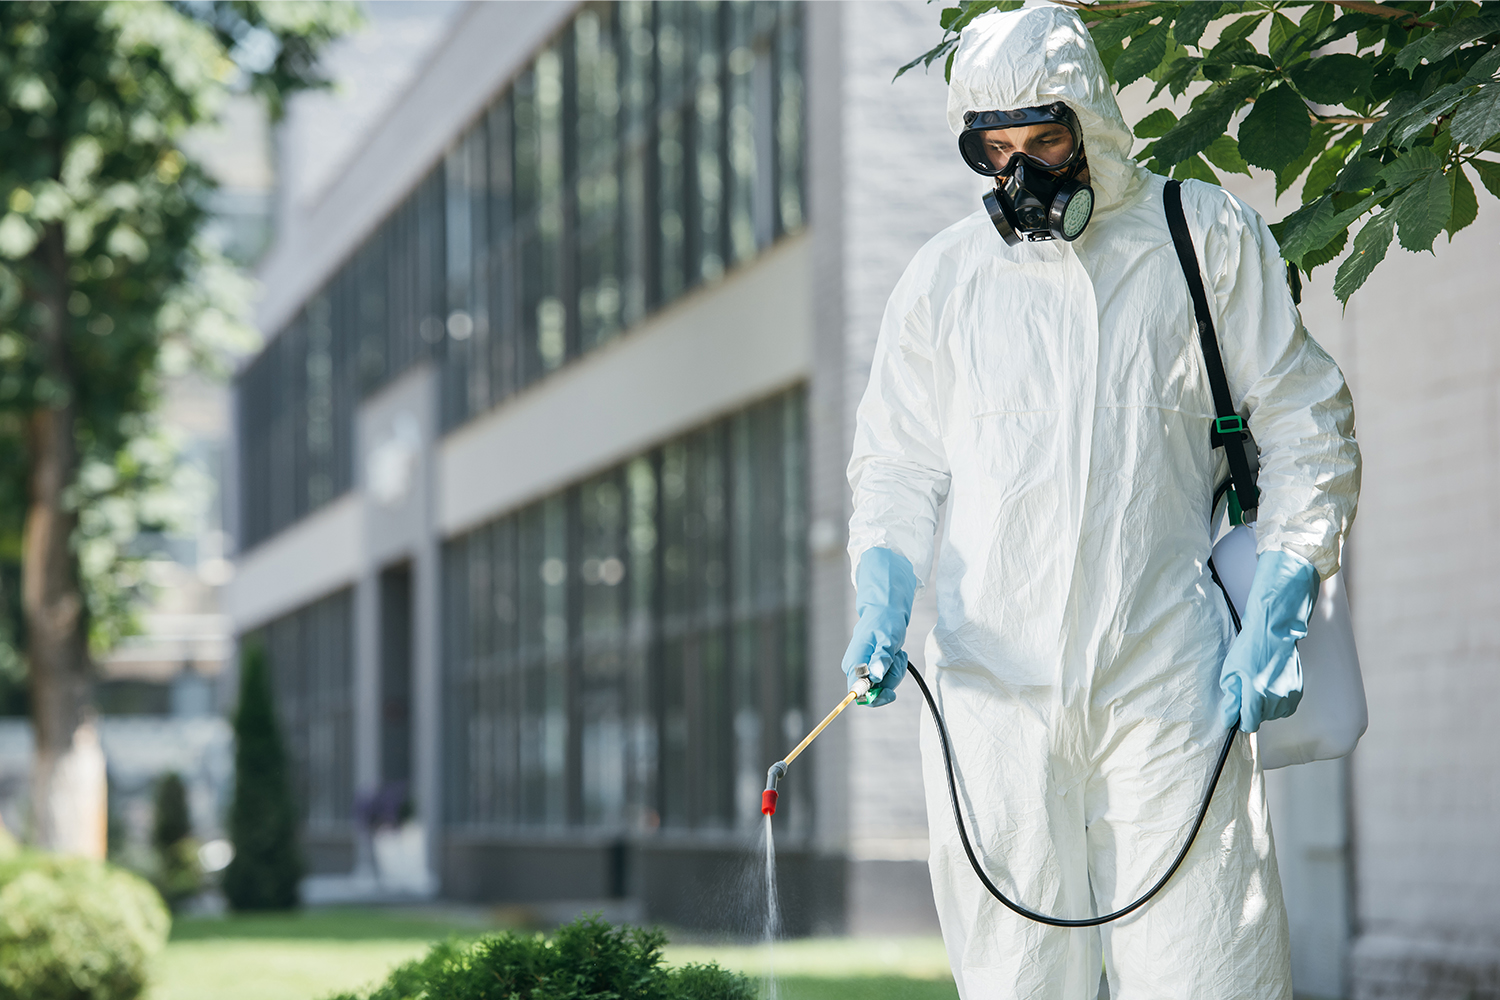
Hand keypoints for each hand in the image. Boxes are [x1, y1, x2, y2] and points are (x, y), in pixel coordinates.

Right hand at [842, 548, 919, 706]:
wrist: (884, 610)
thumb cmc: (886, 622)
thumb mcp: (888, 640)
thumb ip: (882, 658)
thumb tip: (877, 677)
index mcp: (854, 663)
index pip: (858, 694)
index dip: (874, 698)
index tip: (891, 692)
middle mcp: (854, 668)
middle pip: (873, 691)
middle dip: (890, 679)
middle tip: (898, 659)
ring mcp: (861, 668)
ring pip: (881, 684)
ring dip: (894, 671)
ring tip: (897, 653)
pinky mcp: (869, 667)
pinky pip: (883, 678)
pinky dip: (893, 668)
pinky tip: (894, 654)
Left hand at [1218, 549, 1319, 732]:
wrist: (1275, 632)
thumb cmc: (1250, 648)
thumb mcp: (1231, 672)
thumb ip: (1231, 698)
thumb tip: (1230, 719)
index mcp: (1256, 693)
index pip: (1248, 724)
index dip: (1240, 719)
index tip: (1237, 711)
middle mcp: (1275, 698)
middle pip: (1260, 719)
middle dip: (1251, 708)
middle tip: (1248, 686)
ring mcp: (1289, 695)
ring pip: (1273, 714)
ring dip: (1265, 705)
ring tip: (1260, 682)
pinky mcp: (1297, 691)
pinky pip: (1284, 707)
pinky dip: (1276, 700)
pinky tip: (1271, 683)